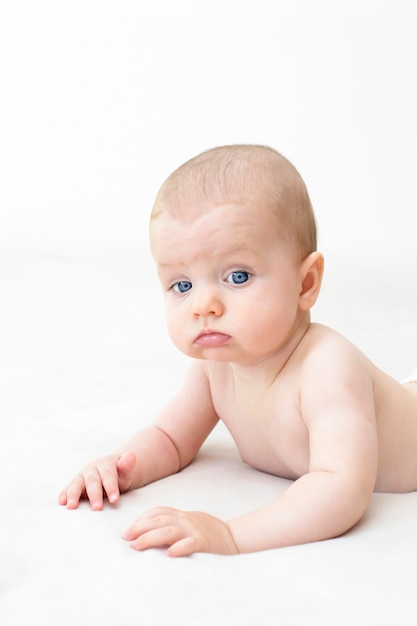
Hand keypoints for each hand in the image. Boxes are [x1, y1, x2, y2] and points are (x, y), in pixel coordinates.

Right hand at [58, 451, 135, 509]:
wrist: (111, 471)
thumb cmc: (120, 474)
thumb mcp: (126, 472)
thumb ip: (127, 466)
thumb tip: (132, 455)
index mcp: (105, 464)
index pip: (108, 476)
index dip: (111, 487)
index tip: (115, 500)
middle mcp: (91, 469)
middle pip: (92, 481)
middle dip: (94, 495)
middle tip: (97, 508)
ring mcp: (81, 476)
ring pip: (76, 483)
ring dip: (73, 494)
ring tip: (71, 506)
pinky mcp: (74, 484)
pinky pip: (68, 488)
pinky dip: (64, 494)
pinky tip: (62, 501)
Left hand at [122, 506, 238, 556]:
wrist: (234, 537)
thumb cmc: (209, 532)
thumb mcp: (190, 522)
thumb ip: (174, 523)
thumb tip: (151, 529)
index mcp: (182, 515)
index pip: (159, 511)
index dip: (142, 518)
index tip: (129, 528)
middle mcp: (186, 520)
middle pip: (159, 520)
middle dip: (140, 528)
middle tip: (125, 537)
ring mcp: (195, 530)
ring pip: (169, 531)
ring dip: (150, 538)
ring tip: (136, 546)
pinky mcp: (204, 543)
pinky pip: (190, 544)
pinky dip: (179, 548)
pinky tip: (169, 554)